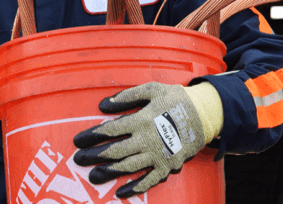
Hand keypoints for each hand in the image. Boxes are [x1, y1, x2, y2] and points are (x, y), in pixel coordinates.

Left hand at [72, 82, 206, 198]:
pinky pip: (149, 181)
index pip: (110, 130)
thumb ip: (127, 96)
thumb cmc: (176, 99)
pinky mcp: (168, 166)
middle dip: (94, 156)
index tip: (78, 141)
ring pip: (128, 167)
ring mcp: (158, 155)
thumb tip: (103, 105)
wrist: (205, 115)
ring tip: (94, 176)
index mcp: (142, 119)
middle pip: (115, 151)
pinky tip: (121, 192)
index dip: (92, 136)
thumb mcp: (152, 90)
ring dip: (109, 173)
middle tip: (79, 160)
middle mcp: (147, 139)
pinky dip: (134, 188)